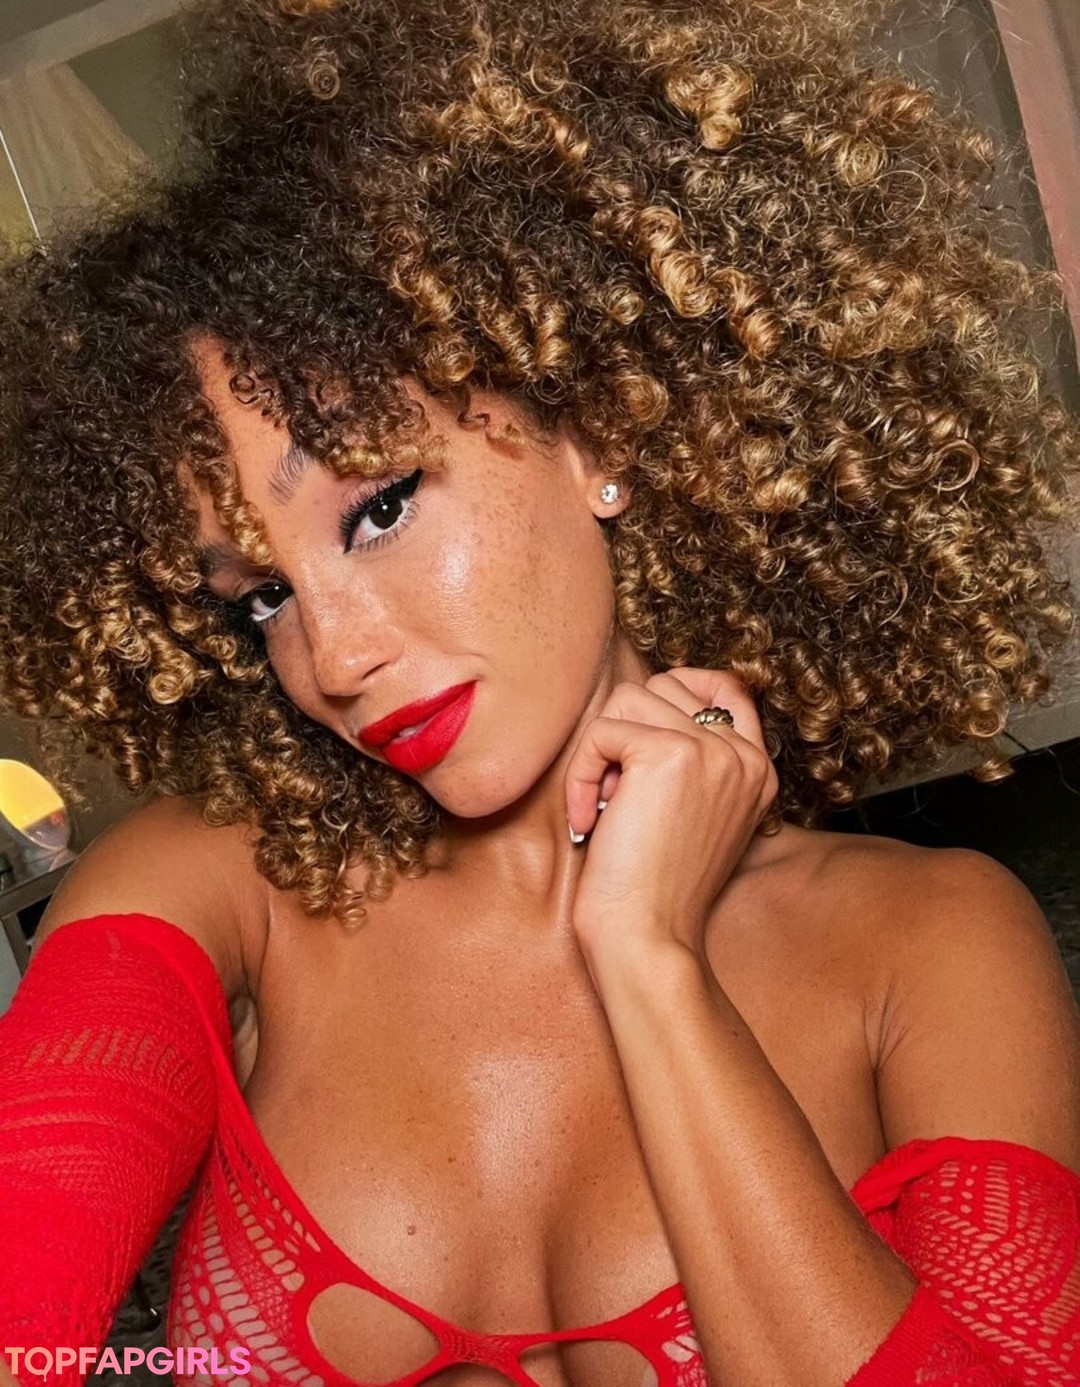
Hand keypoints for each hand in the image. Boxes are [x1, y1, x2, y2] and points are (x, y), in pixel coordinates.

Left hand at [564, 668, 776, 967]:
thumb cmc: (653, 888)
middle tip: (618, 793)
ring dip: (599, 751)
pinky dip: (580, 774)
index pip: (725, 686)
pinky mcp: (669, 755)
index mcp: (757, 769)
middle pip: (665, 685)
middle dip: (627, 728)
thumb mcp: (691, 814)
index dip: (675, 692)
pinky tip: (590, 819)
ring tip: (604, 806)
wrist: (648, 939)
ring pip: (629, 699)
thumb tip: (641, 704)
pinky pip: (601, 731)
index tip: (637, 736)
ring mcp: (711, 751)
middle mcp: (743, 755)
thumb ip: (690, 761)